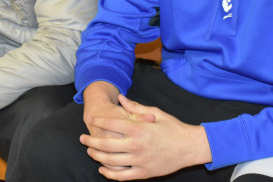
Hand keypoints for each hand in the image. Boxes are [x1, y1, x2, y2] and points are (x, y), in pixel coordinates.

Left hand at [80, 95, 211, 180]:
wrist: (190, 147)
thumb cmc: (173, 127)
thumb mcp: (155, 112)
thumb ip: (135, 107)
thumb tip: (120, 97)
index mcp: (140, 128)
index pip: (113, 123)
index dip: (100, 121)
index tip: (92, 119)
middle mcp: (137, 145)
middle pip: (107, 144)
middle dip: (91, 140)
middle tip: (82, 137)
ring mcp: (140, 161)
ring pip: (111, 161)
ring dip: (97, 156)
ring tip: (90, 150)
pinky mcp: (144, 173)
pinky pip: (122, 176)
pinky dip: (110, 173)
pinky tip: (102, 169)